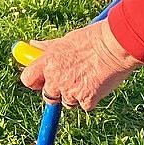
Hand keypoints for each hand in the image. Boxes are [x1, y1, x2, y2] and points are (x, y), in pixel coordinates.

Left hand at [18, 20, 142, 110]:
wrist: (116, 46)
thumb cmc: (93, 39)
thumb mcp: (65, 40)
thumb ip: (48, 48)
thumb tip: (33, 46)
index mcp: (48, 62)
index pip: (27, 79)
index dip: (34, 82)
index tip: (41, 81)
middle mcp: (56, 78)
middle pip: (47, 96)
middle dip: (56, 92)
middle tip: (71, 81)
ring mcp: (70, 91)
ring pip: (67, 102)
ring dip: (76, 95)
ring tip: (90, 77)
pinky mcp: (86, 100)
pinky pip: (85, 105)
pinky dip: (91, 98)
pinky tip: (99, 83)